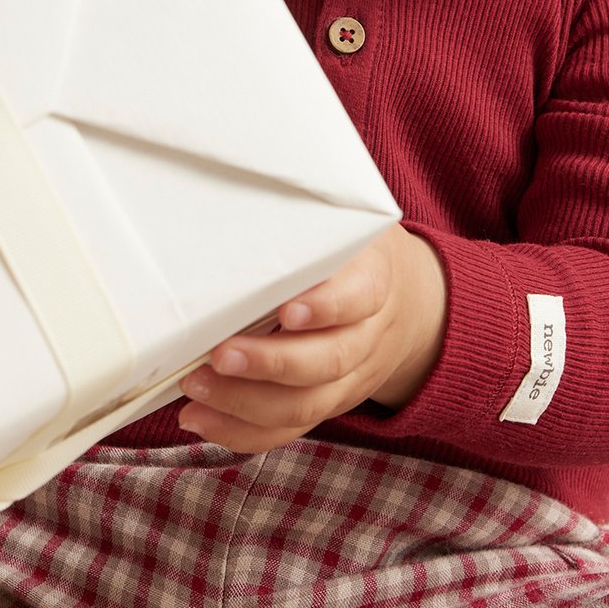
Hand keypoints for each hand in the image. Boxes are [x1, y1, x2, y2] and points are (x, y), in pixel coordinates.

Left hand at [177, 223, 448, 452]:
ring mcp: (350, 379)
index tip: (287, 309)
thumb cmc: (353, 254)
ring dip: (245, 403)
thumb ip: (305, 216)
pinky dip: (242, 433)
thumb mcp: (345, 223)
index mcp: (374, 282)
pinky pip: (288, 430)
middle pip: (328, 361)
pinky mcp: (327, 404)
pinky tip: (201, 420)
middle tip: (218, 355)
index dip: (326, 308)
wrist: (413, 303)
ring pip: (306, 405)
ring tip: (195, 388)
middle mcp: (367, 337)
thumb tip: (234, 175)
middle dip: (270, 364)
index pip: (358, 298)